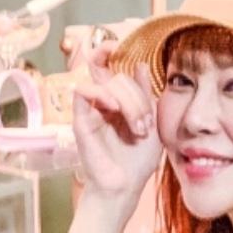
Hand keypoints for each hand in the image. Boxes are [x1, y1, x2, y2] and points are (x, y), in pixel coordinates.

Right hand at [71, 45, 162, 202]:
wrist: (125, 187)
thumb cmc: (137, 161)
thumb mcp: (152, 122)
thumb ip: (146, 94)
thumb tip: (140, 65)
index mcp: (119, 100)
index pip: (111, 66)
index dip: (111, 49)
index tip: (121, 45)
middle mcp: (103, 102)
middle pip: (118, 76)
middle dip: (138, 98)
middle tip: (145, 127)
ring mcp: (91, 110)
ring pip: (106, 81)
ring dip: (128, 102)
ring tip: (137, 129)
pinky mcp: (80, 119)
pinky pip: (84, 90)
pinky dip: (102, 93)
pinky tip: (114, 109)